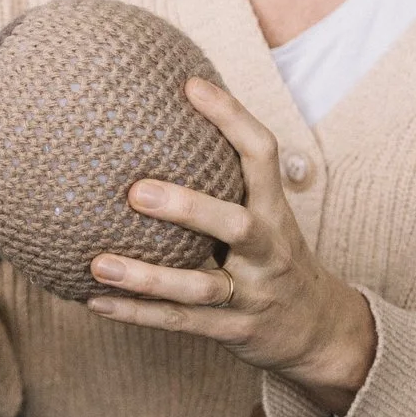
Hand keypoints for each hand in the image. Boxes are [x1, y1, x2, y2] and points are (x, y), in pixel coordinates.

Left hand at [84, 78, 375, 414]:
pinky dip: (137, 314)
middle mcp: (267, 249)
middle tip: (135, 191)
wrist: (321, 331)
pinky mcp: (234, 330)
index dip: (232, 118)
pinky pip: (182, 322)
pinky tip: (94, 301)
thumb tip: (162, 122)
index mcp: (274, 210)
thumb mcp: (265, 215)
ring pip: (201, 286)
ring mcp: (254, 293)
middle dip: (189, 209)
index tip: (191, 85)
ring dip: (147, 278)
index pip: (262, 155)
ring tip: (98, 263)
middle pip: (236, 225)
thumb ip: (226, 180)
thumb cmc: (273, 258)